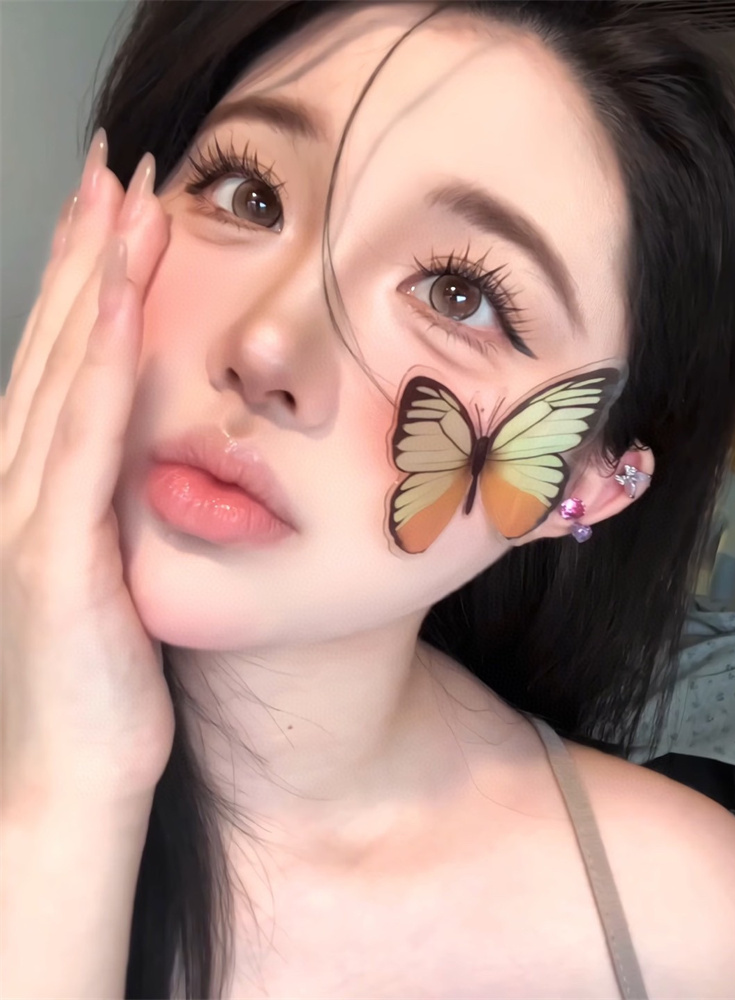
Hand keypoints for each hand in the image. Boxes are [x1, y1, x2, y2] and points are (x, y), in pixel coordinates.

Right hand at [1, 130, 175, 816]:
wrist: (70, 777)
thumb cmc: (99, 682)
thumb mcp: (110, 574)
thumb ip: (115, 508)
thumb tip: (150, 454)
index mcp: (40, 488)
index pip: (66, 363)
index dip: (88, 281)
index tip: (119, 212)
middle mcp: (21, 486)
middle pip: (58, 348)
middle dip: (86, 252)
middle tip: (114, 167)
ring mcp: (30, 516)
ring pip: (66, 376)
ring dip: (93, 285)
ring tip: (122, 202)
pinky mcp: (54, 558)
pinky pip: (83, 445)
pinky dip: (101, 370)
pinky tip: (121, 309)